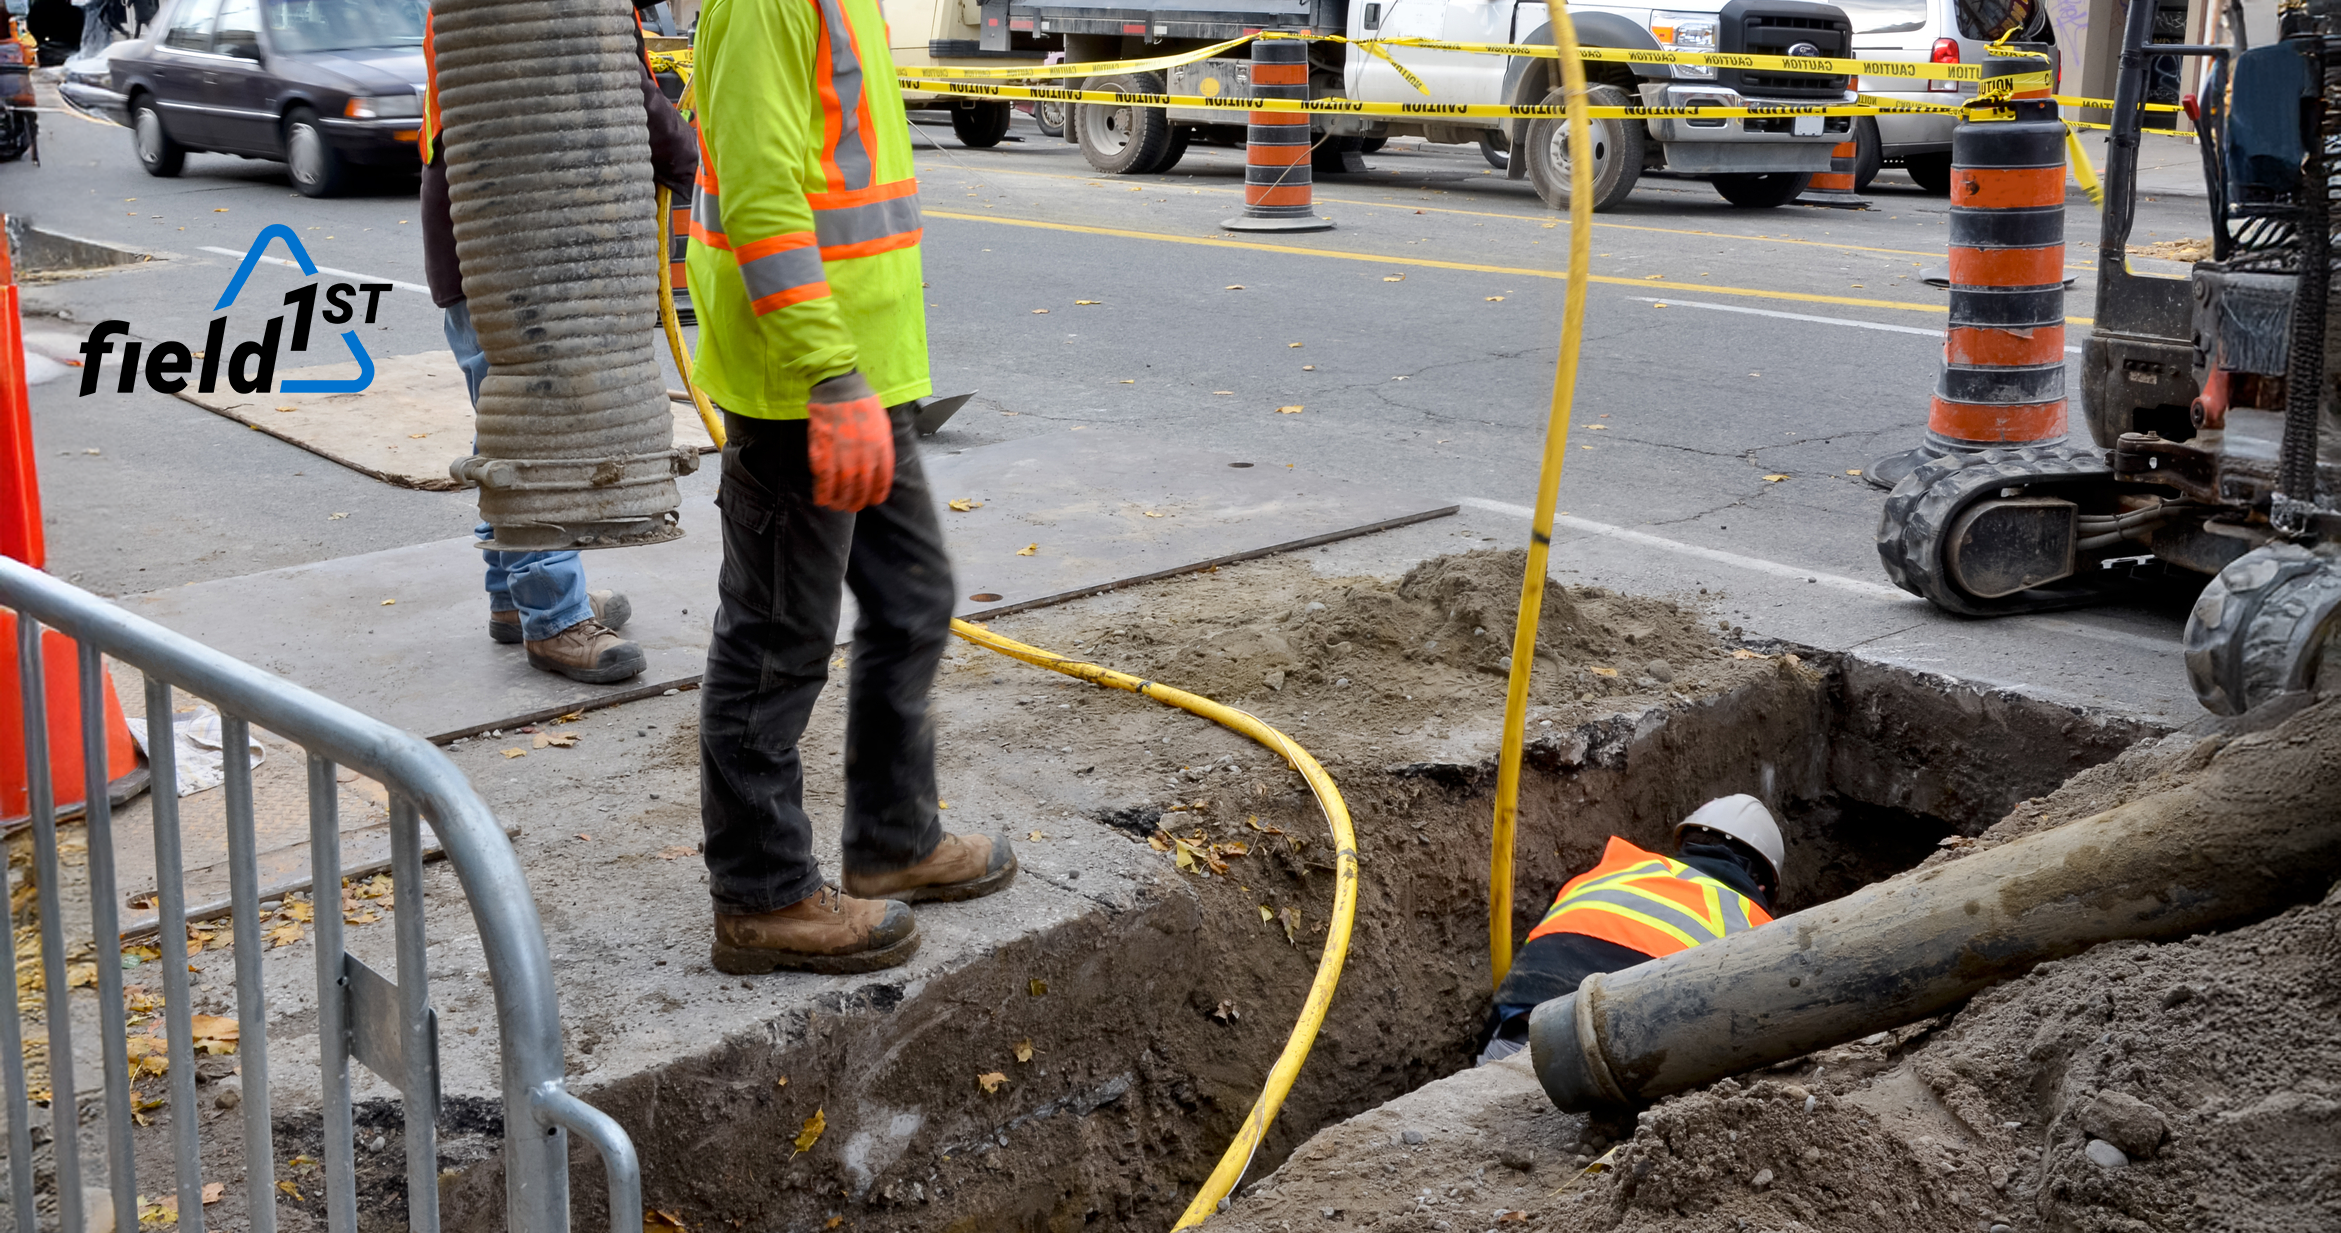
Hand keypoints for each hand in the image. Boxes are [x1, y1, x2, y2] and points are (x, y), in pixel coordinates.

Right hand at [805, 371, 893, 511]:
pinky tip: (822, 499)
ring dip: (839, 501)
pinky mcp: (824, 454)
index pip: (882, 481)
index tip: (872, 501)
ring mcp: (844, 457)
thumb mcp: (882, 425)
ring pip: (843, 488)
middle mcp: (865, 457)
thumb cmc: (862, 404)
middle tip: (851, 507)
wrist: (839, 390)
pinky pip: (824, 481)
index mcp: (882, 450)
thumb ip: (881, 447)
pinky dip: (823, 493)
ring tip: (836, 506)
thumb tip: (879, 467)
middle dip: (856, 502)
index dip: (876, 494)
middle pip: (862, 489)